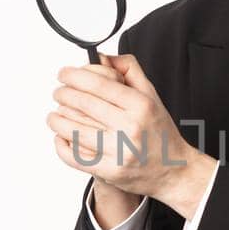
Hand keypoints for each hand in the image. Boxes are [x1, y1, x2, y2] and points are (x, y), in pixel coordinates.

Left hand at [48, 52, 216, 216]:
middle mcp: (130, 128)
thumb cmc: (159, 133)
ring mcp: (119, 151)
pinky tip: (61, 136)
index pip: (99, 84)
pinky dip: (61, 145)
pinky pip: (75, 156)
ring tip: (55, 115)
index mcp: (141, 106)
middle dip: (63, 94)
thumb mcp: (151, 96)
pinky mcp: (110, 171)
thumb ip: (129, 71)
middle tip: (59, 92)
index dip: (75, 76)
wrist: (173, 171)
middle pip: (84, 104)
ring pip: (74, 129)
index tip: (64, 74)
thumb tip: (101, 58)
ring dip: (57, 119)